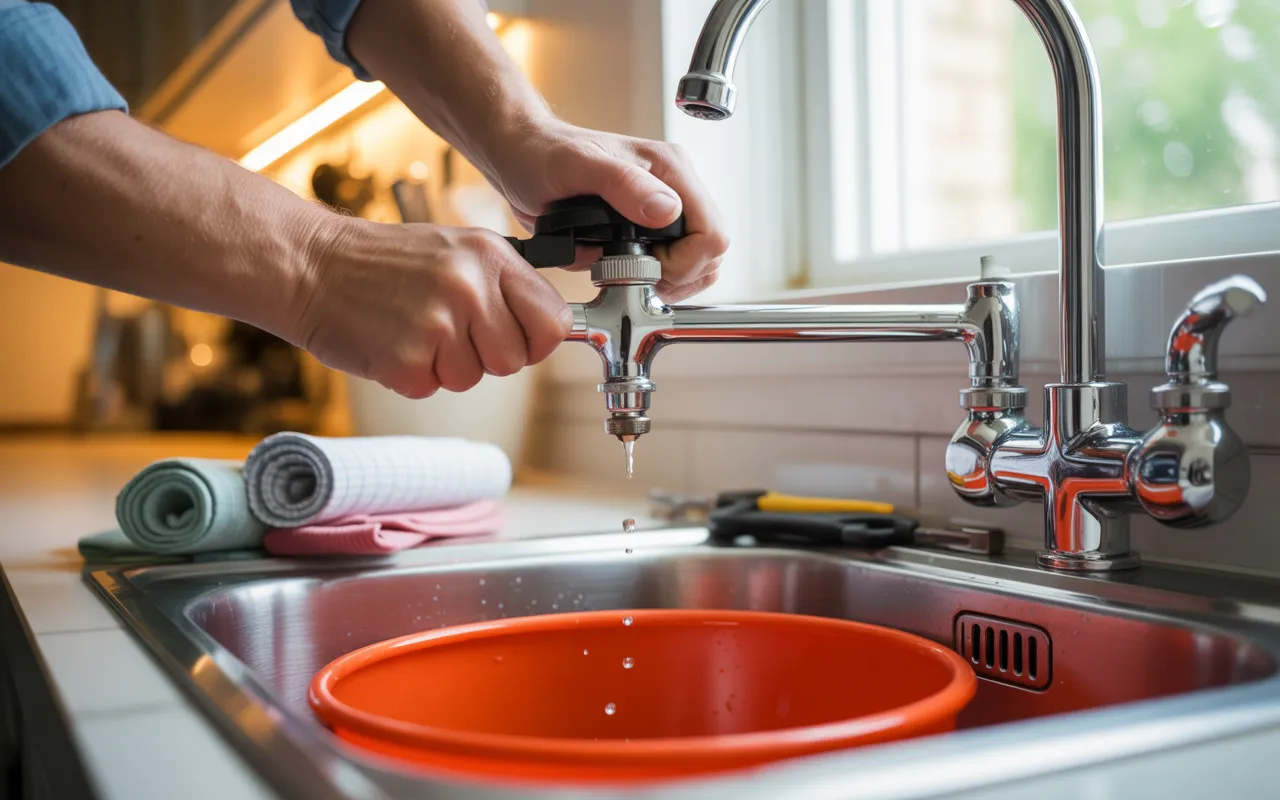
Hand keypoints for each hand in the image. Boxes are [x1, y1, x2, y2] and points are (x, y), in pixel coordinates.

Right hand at [290, 217, 571, 397]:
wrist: (310, 264)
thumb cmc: (385, 262)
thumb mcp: (456, 251)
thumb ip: (504, 286)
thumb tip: (553, 327)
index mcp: (491, 256)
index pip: (553, 321)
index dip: (537, 340)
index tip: (518, 340)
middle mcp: (470, 287)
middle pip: (515, 360)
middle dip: (486, 357)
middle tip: (448, 331)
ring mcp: (438, 324)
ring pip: (473, 378)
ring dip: (444, 365)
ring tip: (413, 329)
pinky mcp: (407, 359)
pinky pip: (431, 387)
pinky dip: (411, 375)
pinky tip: (391, 341)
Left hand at [490, 119, 729, 302]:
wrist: (523, 157)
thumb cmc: (545, 154)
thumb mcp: (578, 166)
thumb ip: (624, 185)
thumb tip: (667, 209)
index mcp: (670, 169)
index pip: (712, 234)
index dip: (684, 263)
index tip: (646, 266)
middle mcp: (674, 189)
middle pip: (710, 254)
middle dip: (676, 276)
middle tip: (634, 274)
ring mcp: (664, 211)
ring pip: (697, 265)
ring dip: (665, 281)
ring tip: (626, 273)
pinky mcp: (650, 229)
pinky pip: (671, 267)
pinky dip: (651, 279)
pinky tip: (621, 269)